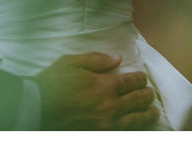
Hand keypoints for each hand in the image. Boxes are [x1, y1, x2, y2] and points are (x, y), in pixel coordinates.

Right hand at [36, 52, 158, 129]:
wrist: (38, 108)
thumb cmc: (52, 83)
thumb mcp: (70, 62)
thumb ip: (96, 60)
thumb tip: (118, 59)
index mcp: (105, 85)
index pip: (132, 82)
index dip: (140, 78)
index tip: (142, 77)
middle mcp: (112, 105)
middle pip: (139, 100)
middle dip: (147, 95)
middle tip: (150, 93)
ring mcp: (109, 123)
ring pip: (138, 120)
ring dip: (149, 114)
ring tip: (153, 111)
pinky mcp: (103, 133)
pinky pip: (127, 132)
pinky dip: (137, 128)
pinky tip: (139, 126)